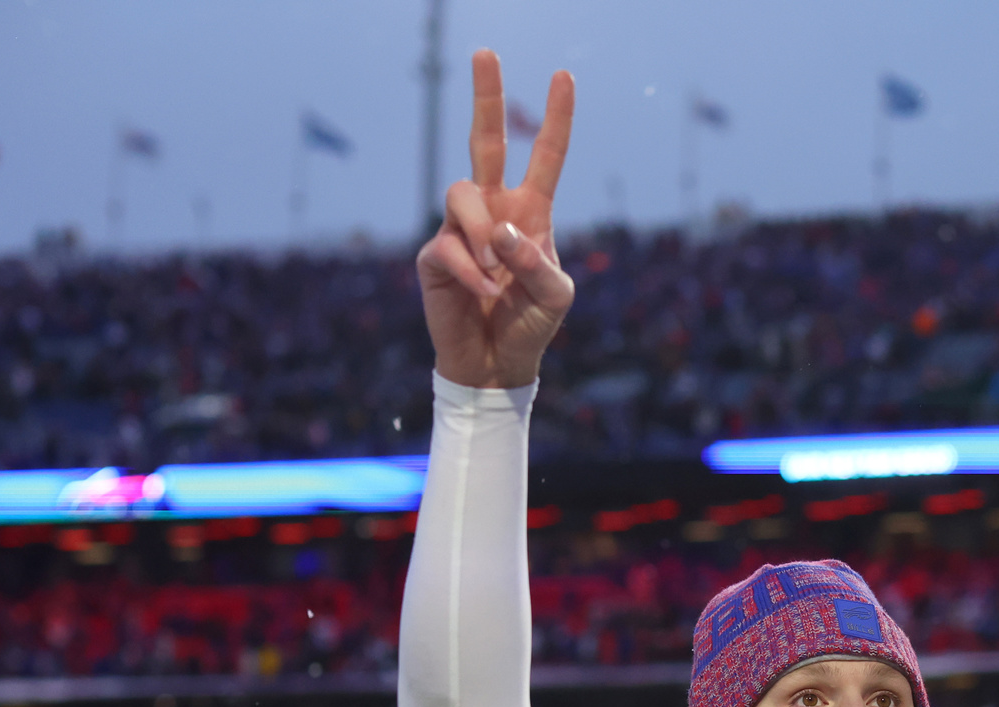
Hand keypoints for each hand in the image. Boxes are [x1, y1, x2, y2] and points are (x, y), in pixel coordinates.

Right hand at [417, 52, 576, 389]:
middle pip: (484, 141)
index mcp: (530, 213)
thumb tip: (500, 231)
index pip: (544, 157)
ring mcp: (461, 229)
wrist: (496, 363)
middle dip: (487, 96)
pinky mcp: (435, 254)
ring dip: (483, 232)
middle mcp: (494, 211)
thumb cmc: (530, 324)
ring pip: (463, 194)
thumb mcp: (556, 296)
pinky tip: (483, 293)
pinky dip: (471, 271)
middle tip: (487, 52)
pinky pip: (449, 246)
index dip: (555, 119)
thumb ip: (537, 261)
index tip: (564, 77)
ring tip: (496, 275)